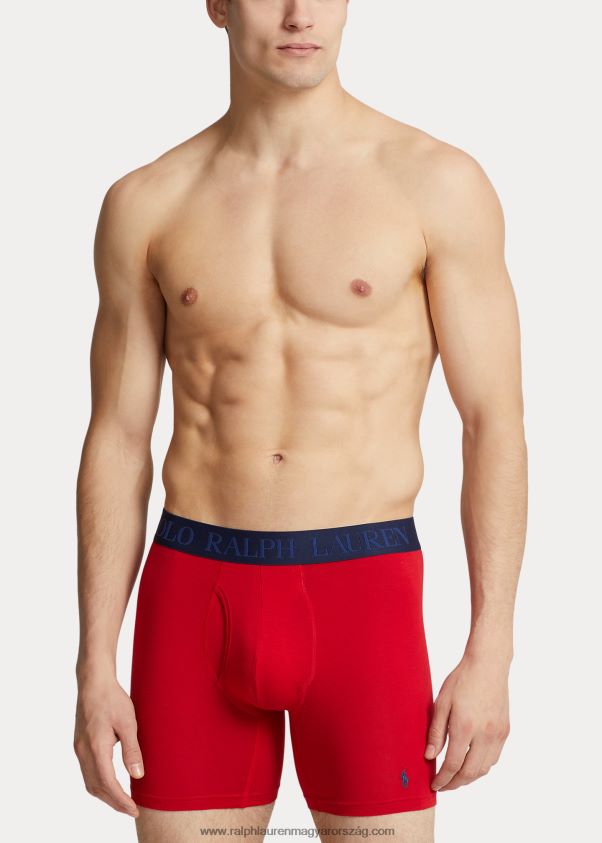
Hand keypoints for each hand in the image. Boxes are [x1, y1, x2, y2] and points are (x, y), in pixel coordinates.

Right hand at [73, 675, 143, 816]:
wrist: (94, 682)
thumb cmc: (113, 698)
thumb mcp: (128, 722)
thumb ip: (132, 750)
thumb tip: (137, 775)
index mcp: (96, 747)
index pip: (108, 783)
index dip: (121, 800)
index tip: (134, 809)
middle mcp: (83, 751)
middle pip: (97, 787)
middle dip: (114, 802)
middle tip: (131, 810)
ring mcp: (79, 748)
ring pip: (90, 782)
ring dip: (105, 795)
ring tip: (122, 801)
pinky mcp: (79, 744)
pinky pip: (87, 772)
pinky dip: (99, 783)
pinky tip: (110, 784)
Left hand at [425, 651, 510, 791]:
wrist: (488, 664)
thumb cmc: (462, 680)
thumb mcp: (442, 702)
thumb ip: (436, 732)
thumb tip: (430, 756)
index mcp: (465, 726)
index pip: (453, 764)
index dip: (443, 779)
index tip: (435, 785)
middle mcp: (484, 734)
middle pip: (470, 772)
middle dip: (455, 783)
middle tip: (444, 785)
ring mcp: (497, 733)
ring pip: (484, 768)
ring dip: (469, 777)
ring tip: (455, 777)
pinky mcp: (505, 730)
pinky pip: (494, 757)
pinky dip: (482, 766)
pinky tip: (471, 763)